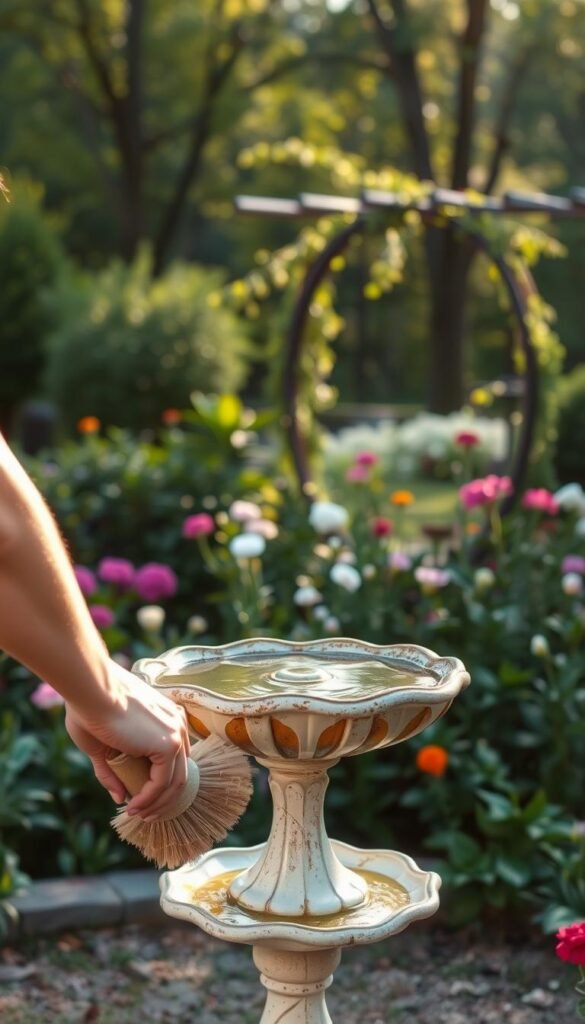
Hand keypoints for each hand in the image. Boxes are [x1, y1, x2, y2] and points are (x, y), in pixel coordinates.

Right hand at [65, 660, 190, 820]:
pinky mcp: (170, 744)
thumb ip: (112, 770)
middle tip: (144, 813)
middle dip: (162, 797)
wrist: (90, 691)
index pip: (173, 755)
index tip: (142, 795)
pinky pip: (163, 783)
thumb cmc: (88, 709)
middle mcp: (177, 722)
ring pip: (174, 780)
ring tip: (138, 815)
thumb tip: (120, 797)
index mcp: (166, 716)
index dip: (160, 780)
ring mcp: (176, 733)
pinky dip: (149, 799)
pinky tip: (134, 807)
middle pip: (178, 769)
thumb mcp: (101, 745)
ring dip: (156, 803)